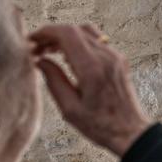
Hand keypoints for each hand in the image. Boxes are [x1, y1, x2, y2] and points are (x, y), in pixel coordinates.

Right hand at [29, 24, 152, 157]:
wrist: (129, 131)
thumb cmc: (99, 125)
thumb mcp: (69, 108)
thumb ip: (53, 80)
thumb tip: (40, 61)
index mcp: (92, 68)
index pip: (68, 34)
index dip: (47, 32)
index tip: (32, 40)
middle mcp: (106, 56)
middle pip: (76, 29)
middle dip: (53, 35)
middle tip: (36, 49)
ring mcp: (115, 56)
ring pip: (87, 32)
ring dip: (66, 37)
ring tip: (49, 52)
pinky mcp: (119, 59)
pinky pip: (96, 41)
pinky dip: (79, 42)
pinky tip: (67, 57)